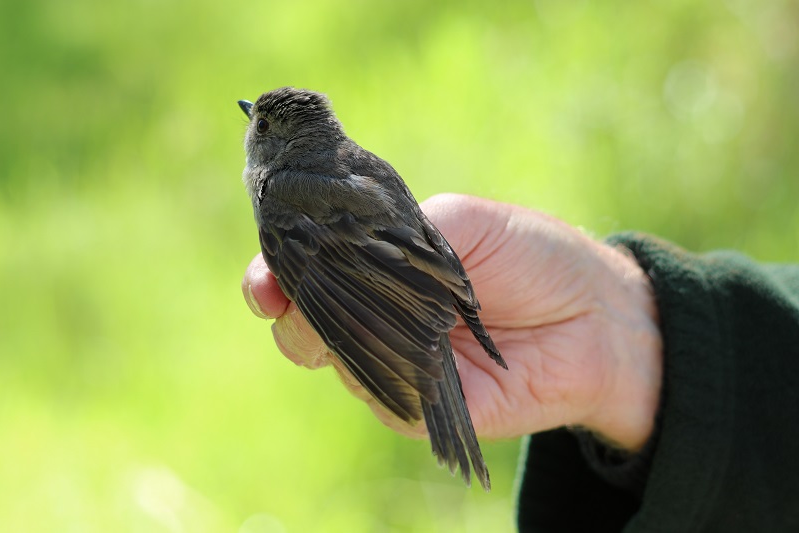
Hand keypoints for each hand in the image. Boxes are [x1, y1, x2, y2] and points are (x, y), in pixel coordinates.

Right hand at [242, 194, 662, 450]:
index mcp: (376, 270)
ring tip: (369, 314)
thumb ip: (393, 229)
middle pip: (303, 327)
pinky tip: (409, 351)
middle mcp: (376, 319)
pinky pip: (385, 401)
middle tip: (286, 299)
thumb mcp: (457, 220)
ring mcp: (396, 365)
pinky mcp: (424, 407)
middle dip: (287, 313)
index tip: (264, 279)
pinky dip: (384, 377)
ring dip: (333, 341)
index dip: (274, 276)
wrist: (595, 315)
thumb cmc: (529, 253)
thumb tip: (335, 248)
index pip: (306, 274)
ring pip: (336, 364)